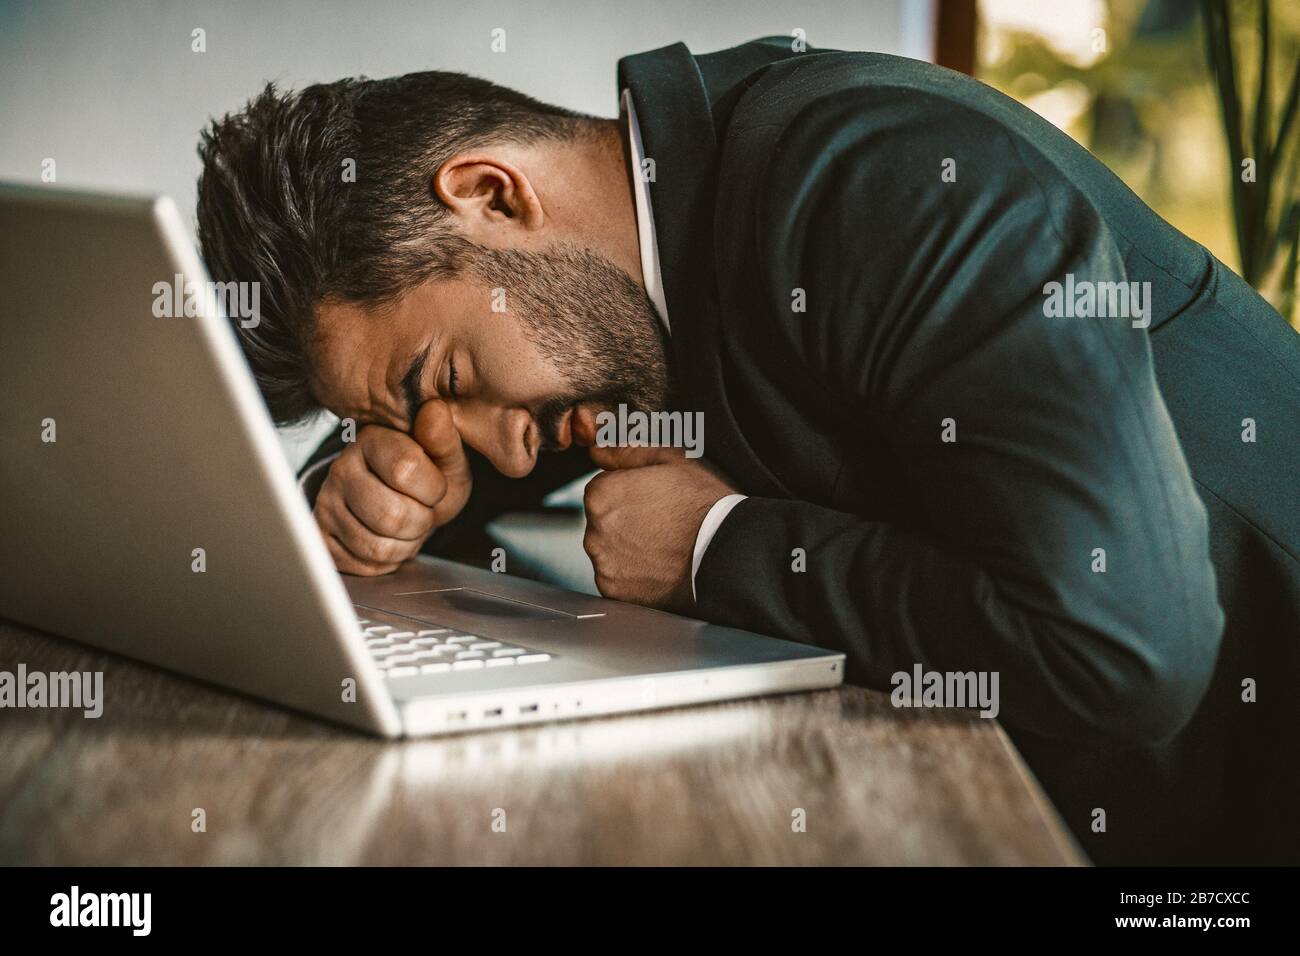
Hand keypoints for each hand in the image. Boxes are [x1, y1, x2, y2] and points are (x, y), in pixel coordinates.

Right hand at [314, 401, 471, 574]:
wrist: (399, 500)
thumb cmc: (425, 478)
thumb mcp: (445, 458)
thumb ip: (443, 439)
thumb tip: (435, 410)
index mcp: (371, 440)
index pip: (406, 469)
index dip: (434, 488)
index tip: (435, 486)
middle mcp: (341, 469)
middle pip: (392, 516)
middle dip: (421, 521)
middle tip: (422, 510)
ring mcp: (327, 503)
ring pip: (378, 546)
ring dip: (407, 543)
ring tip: (408, 524)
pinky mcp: (322, 536)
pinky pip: (364, 564)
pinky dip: (389, 560)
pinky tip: (390, 538)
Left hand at [583, 444, 737, 613]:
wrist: (727, 553)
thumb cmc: (704, 504)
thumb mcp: (671, 459)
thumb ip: (625, 451)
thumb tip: (597, 451)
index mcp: (601, 494)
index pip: (601, 488)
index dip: (630, 491)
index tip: (654, 499)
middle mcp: (594, 531)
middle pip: (602, 521)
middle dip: (625, 520)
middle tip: (662, 522)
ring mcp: (604, 564)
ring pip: (609, 550)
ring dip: (628, 547)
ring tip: (663, 545)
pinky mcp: (615, 590)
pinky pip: (617, 578)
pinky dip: (633, 574)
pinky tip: (659, 565)